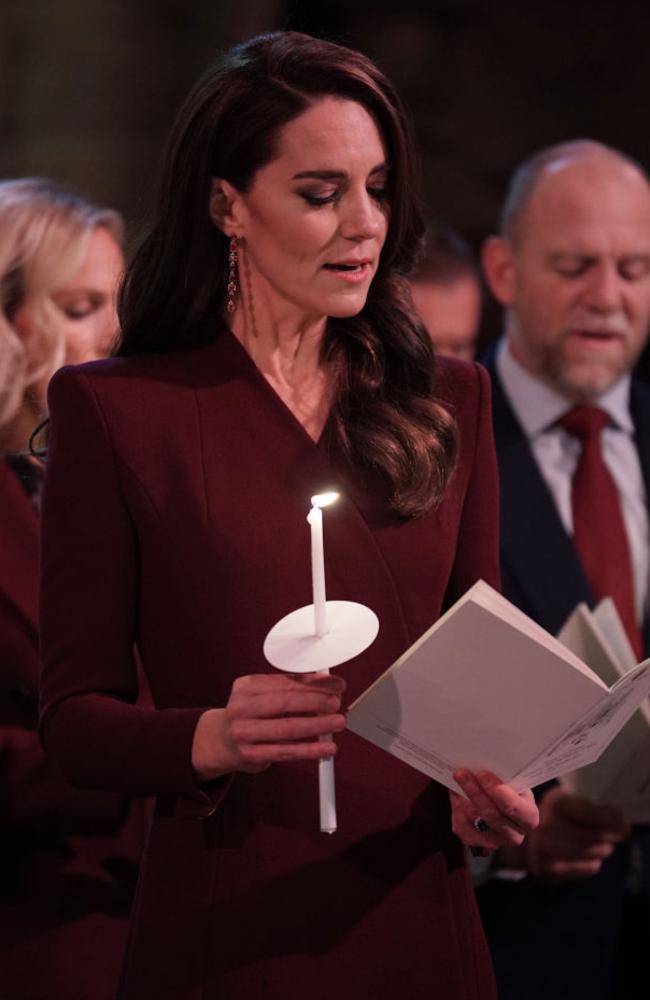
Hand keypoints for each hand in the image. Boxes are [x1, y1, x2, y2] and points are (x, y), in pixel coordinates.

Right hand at [192, 672, 345, 780]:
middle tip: (336, 703)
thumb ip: (290, 688)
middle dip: (316, 701)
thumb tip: (324, 682)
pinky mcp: (252, 755)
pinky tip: (327, 748)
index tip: (334, 684)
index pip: (284, 681)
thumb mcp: (262, 695)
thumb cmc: (249, 715)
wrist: (220, 741)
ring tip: (337, 722)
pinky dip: (310, 750)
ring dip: (318, 725)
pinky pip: (287, 752)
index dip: (313, 683)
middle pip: (285, 703)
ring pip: (288, 728)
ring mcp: (244, 733)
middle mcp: (241, 708)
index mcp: (246, 687)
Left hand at [450, 768, 538, 853]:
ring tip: (458, 776)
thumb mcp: (514, 781)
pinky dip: (456, 805)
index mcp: (529, 817)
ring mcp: (494, 842)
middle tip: (461, 772)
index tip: (482, 774)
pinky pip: (461, 824)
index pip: (514, 807)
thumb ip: (504, 777)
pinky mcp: (474, 841)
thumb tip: (482, 764)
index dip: (497, 791)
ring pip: (473, 818)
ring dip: (462, 795)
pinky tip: (456, 791)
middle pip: (491, 814)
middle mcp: (514, 835)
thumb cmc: (508, 787)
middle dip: (474, 790)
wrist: (499, 803)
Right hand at [504, 787, 628, 881]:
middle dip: (611, 836)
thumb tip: (620, 822)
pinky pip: (589, 868)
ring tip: (597, 844)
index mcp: (554, 803)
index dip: (612, 818)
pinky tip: (583, 855)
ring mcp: (547, 851)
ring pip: (597, 853)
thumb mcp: (565, 800)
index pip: (591, 812)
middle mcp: (547, 826)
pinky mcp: (550, 871)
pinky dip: (591, 862)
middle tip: (615, 834)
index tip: (622, 823)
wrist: (518, 839)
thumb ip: (592, 807)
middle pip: (598, 836)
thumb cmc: (550, 816)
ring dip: (602, 849)